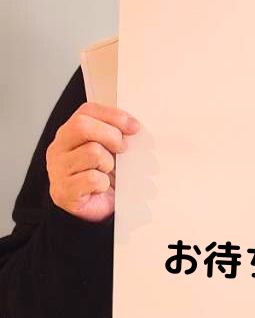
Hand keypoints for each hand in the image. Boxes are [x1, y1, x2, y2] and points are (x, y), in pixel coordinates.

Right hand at [46, 102, 139, 221]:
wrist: (98, 206)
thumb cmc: (105, 173)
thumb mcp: (112, 147)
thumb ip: (117, 132)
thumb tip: (134, 126)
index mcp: (70, 132)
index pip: (87, 111)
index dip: (114, 116)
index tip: (134, 127)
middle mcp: (58, 148)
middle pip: (82, 126)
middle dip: (111, 136)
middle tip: (123, 149)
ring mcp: (57, 170)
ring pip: (92, 152)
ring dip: (108, 163)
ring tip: (107, 171)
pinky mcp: (63, 191)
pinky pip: (92, 178)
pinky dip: (103, 183)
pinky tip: (101, 187)